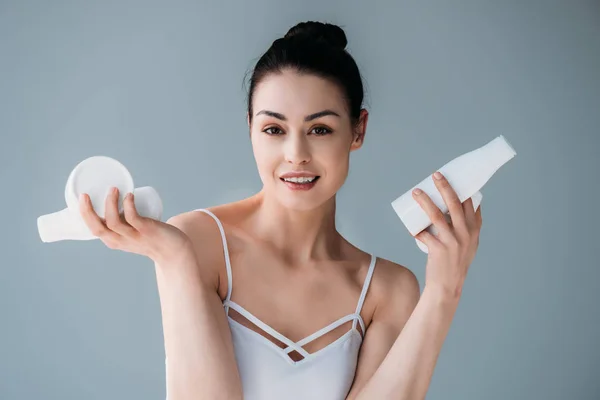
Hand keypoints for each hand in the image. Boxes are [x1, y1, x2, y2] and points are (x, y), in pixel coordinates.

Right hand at [78, 187, 193, 263]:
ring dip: (111, 204)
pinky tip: (129, 196)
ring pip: (114, 222)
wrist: (173, 250)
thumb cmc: (151, 238)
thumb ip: (123, 222)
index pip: (93, 229)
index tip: (82, 197)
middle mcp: (121, 240)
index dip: (84, 214)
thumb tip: (117, 199)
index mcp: (114, 240)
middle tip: (85, 194)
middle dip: (87, 211)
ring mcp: (134, 236)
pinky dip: (129, 205)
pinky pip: (133, 218)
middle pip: (97, 228)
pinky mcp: (147, 230)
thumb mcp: (131, 233)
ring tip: (114, 189)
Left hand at [412, 172, 482, 298]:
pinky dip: (415, 230)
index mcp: (474, 231)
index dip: (464, 188)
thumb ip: (465, 227)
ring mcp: (452, 241)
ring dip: (425, 201)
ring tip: (416, 191)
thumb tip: (456, 206)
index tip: (455, 175)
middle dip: (445, 186)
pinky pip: (423, 235)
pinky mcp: (438, 249)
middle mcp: (466, 234)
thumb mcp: (469, 244)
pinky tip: (410, 228)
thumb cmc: (455, 263)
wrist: (447, 286)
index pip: (472, 204)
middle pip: (455, 204)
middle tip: (435, 175)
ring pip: (436, 215)